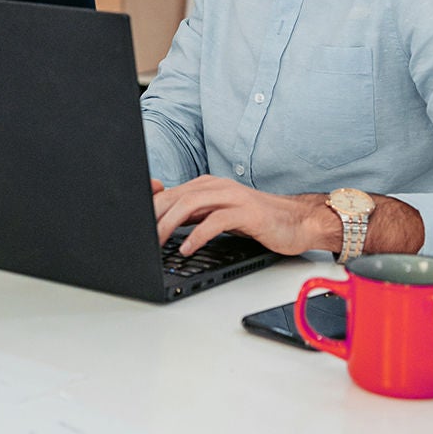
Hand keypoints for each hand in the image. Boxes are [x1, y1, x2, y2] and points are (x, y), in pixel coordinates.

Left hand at [153, 176, 331, 256]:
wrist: (297, 221)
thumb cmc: (258, 220)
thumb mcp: (220, 215)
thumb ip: (196, 215)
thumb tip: (165, 224)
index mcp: (208, 185)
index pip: (171, 193)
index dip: (150, 207)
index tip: (134, 223)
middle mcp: (217, 186)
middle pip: (176, 197)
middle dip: (154, 216)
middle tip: (140, 236)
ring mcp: (232, 197)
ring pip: (191, 205)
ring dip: (170, 225)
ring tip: (157, 242)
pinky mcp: (246, 212)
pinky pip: (215, 221)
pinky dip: (197, 235)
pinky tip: (187, 248)